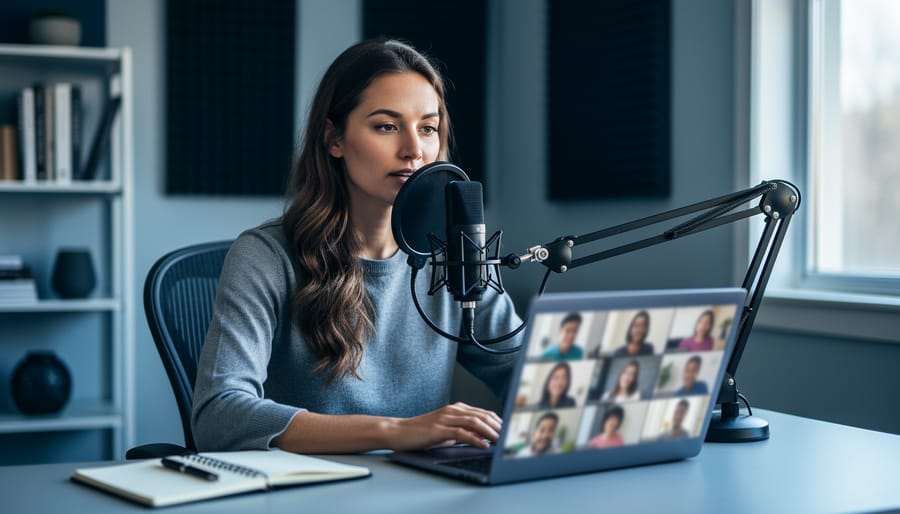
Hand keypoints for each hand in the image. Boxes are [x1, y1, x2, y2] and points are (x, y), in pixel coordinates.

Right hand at [387, 402, 501, 451]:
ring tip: (501, 441)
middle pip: (482, 416)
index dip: (498, 422)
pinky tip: (484, 445)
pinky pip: (461, 432)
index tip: (509, 431)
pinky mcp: (439, 428)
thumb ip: (463, 433)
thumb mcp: (446, 432)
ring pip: (475, 422)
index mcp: (456, 409)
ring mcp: (446, 418)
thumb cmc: (421, 433)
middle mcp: (453, 410)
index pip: (483, 413)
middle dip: (498, 427)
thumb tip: (482, 439)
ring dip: (490, 432)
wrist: (398, 431)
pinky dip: (475, 439)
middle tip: (510, 437)